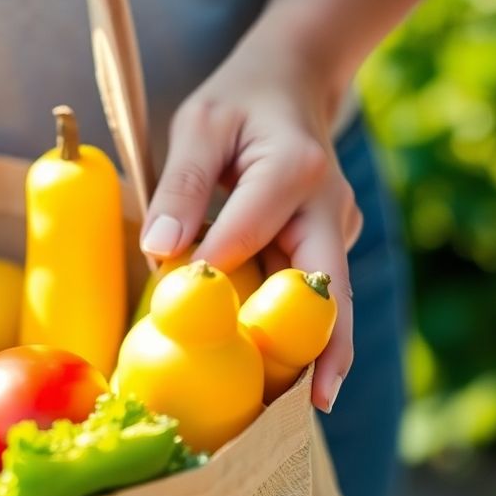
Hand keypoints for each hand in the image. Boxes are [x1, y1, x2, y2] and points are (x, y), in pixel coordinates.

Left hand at [140, 25, 362, 412]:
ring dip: (310, 351)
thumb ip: (181, 184)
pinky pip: (310, 295)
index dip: (215, 270)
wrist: (292, 84)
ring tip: (287, 411)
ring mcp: (337, 231)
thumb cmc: (237, 102)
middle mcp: (331, 207)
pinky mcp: (330, 248)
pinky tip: (278, 377)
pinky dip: (296, 332)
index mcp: (296, 170)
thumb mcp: (198, 124)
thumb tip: (159, 252)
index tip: (183, 301)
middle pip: (327, 290)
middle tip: (307, 408)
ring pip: (324, 301)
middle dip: (321, 350)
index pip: (250, 233)